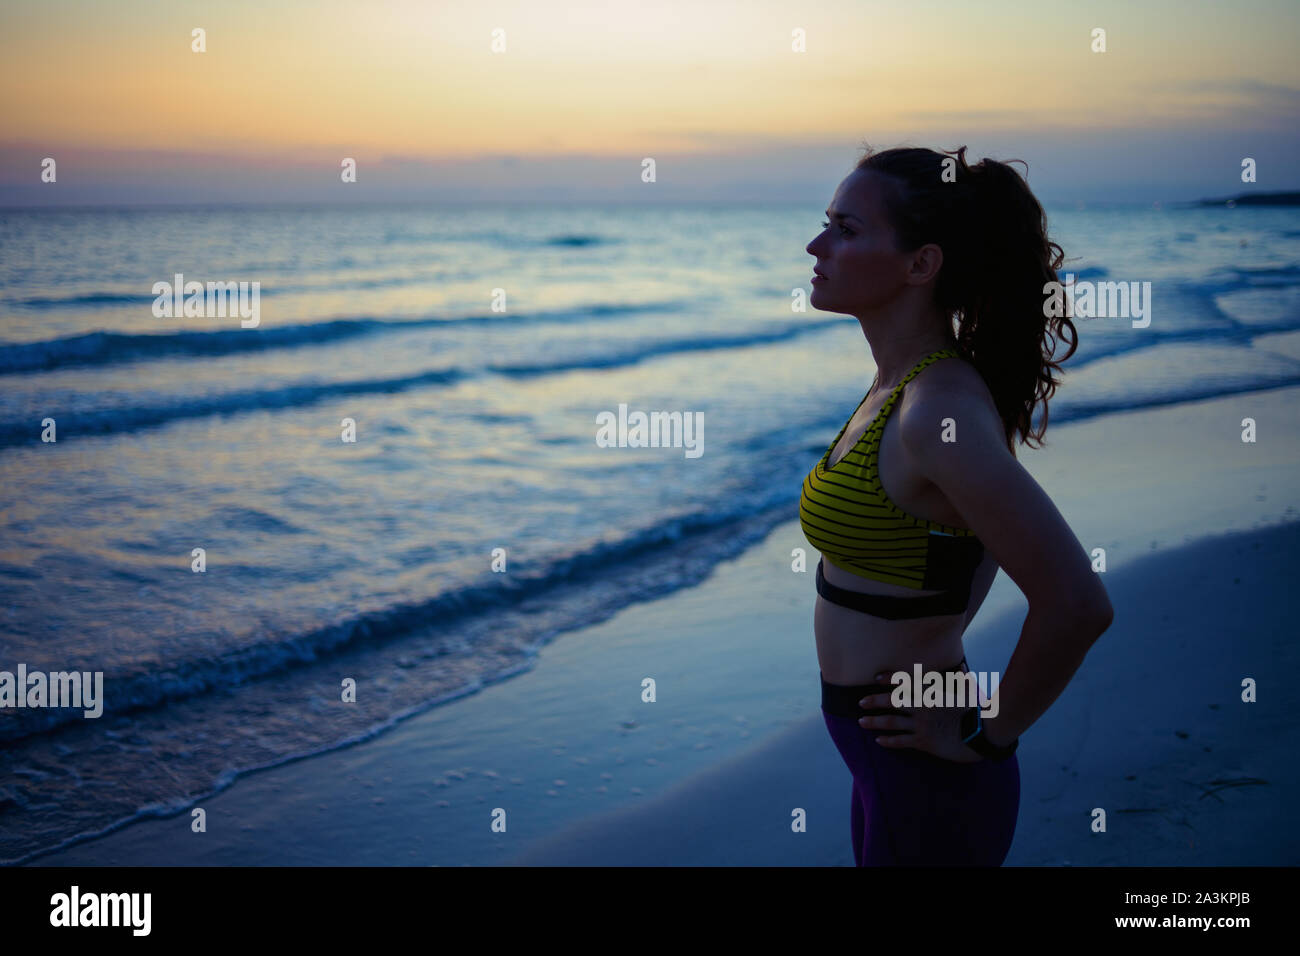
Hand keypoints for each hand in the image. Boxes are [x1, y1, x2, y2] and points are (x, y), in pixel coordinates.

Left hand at [857, 681, 983, 763]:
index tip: (875, 678)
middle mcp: (922, 707)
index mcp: (931, 693)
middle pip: (892, 702)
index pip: (905, 683)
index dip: (889, 679)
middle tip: (860, 702)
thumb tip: (961, 664)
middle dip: (875, 701)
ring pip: (892, 723)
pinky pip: (902, 741)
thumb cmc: (977, 709)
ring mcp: (922, 725)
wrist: (983, 733)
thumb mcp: (968, 690)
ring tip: (861, 722)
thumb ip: (960, 677)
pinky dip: (889, 741)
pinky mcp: (924, 742)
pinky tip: (879, 740)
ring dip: (875, 722)